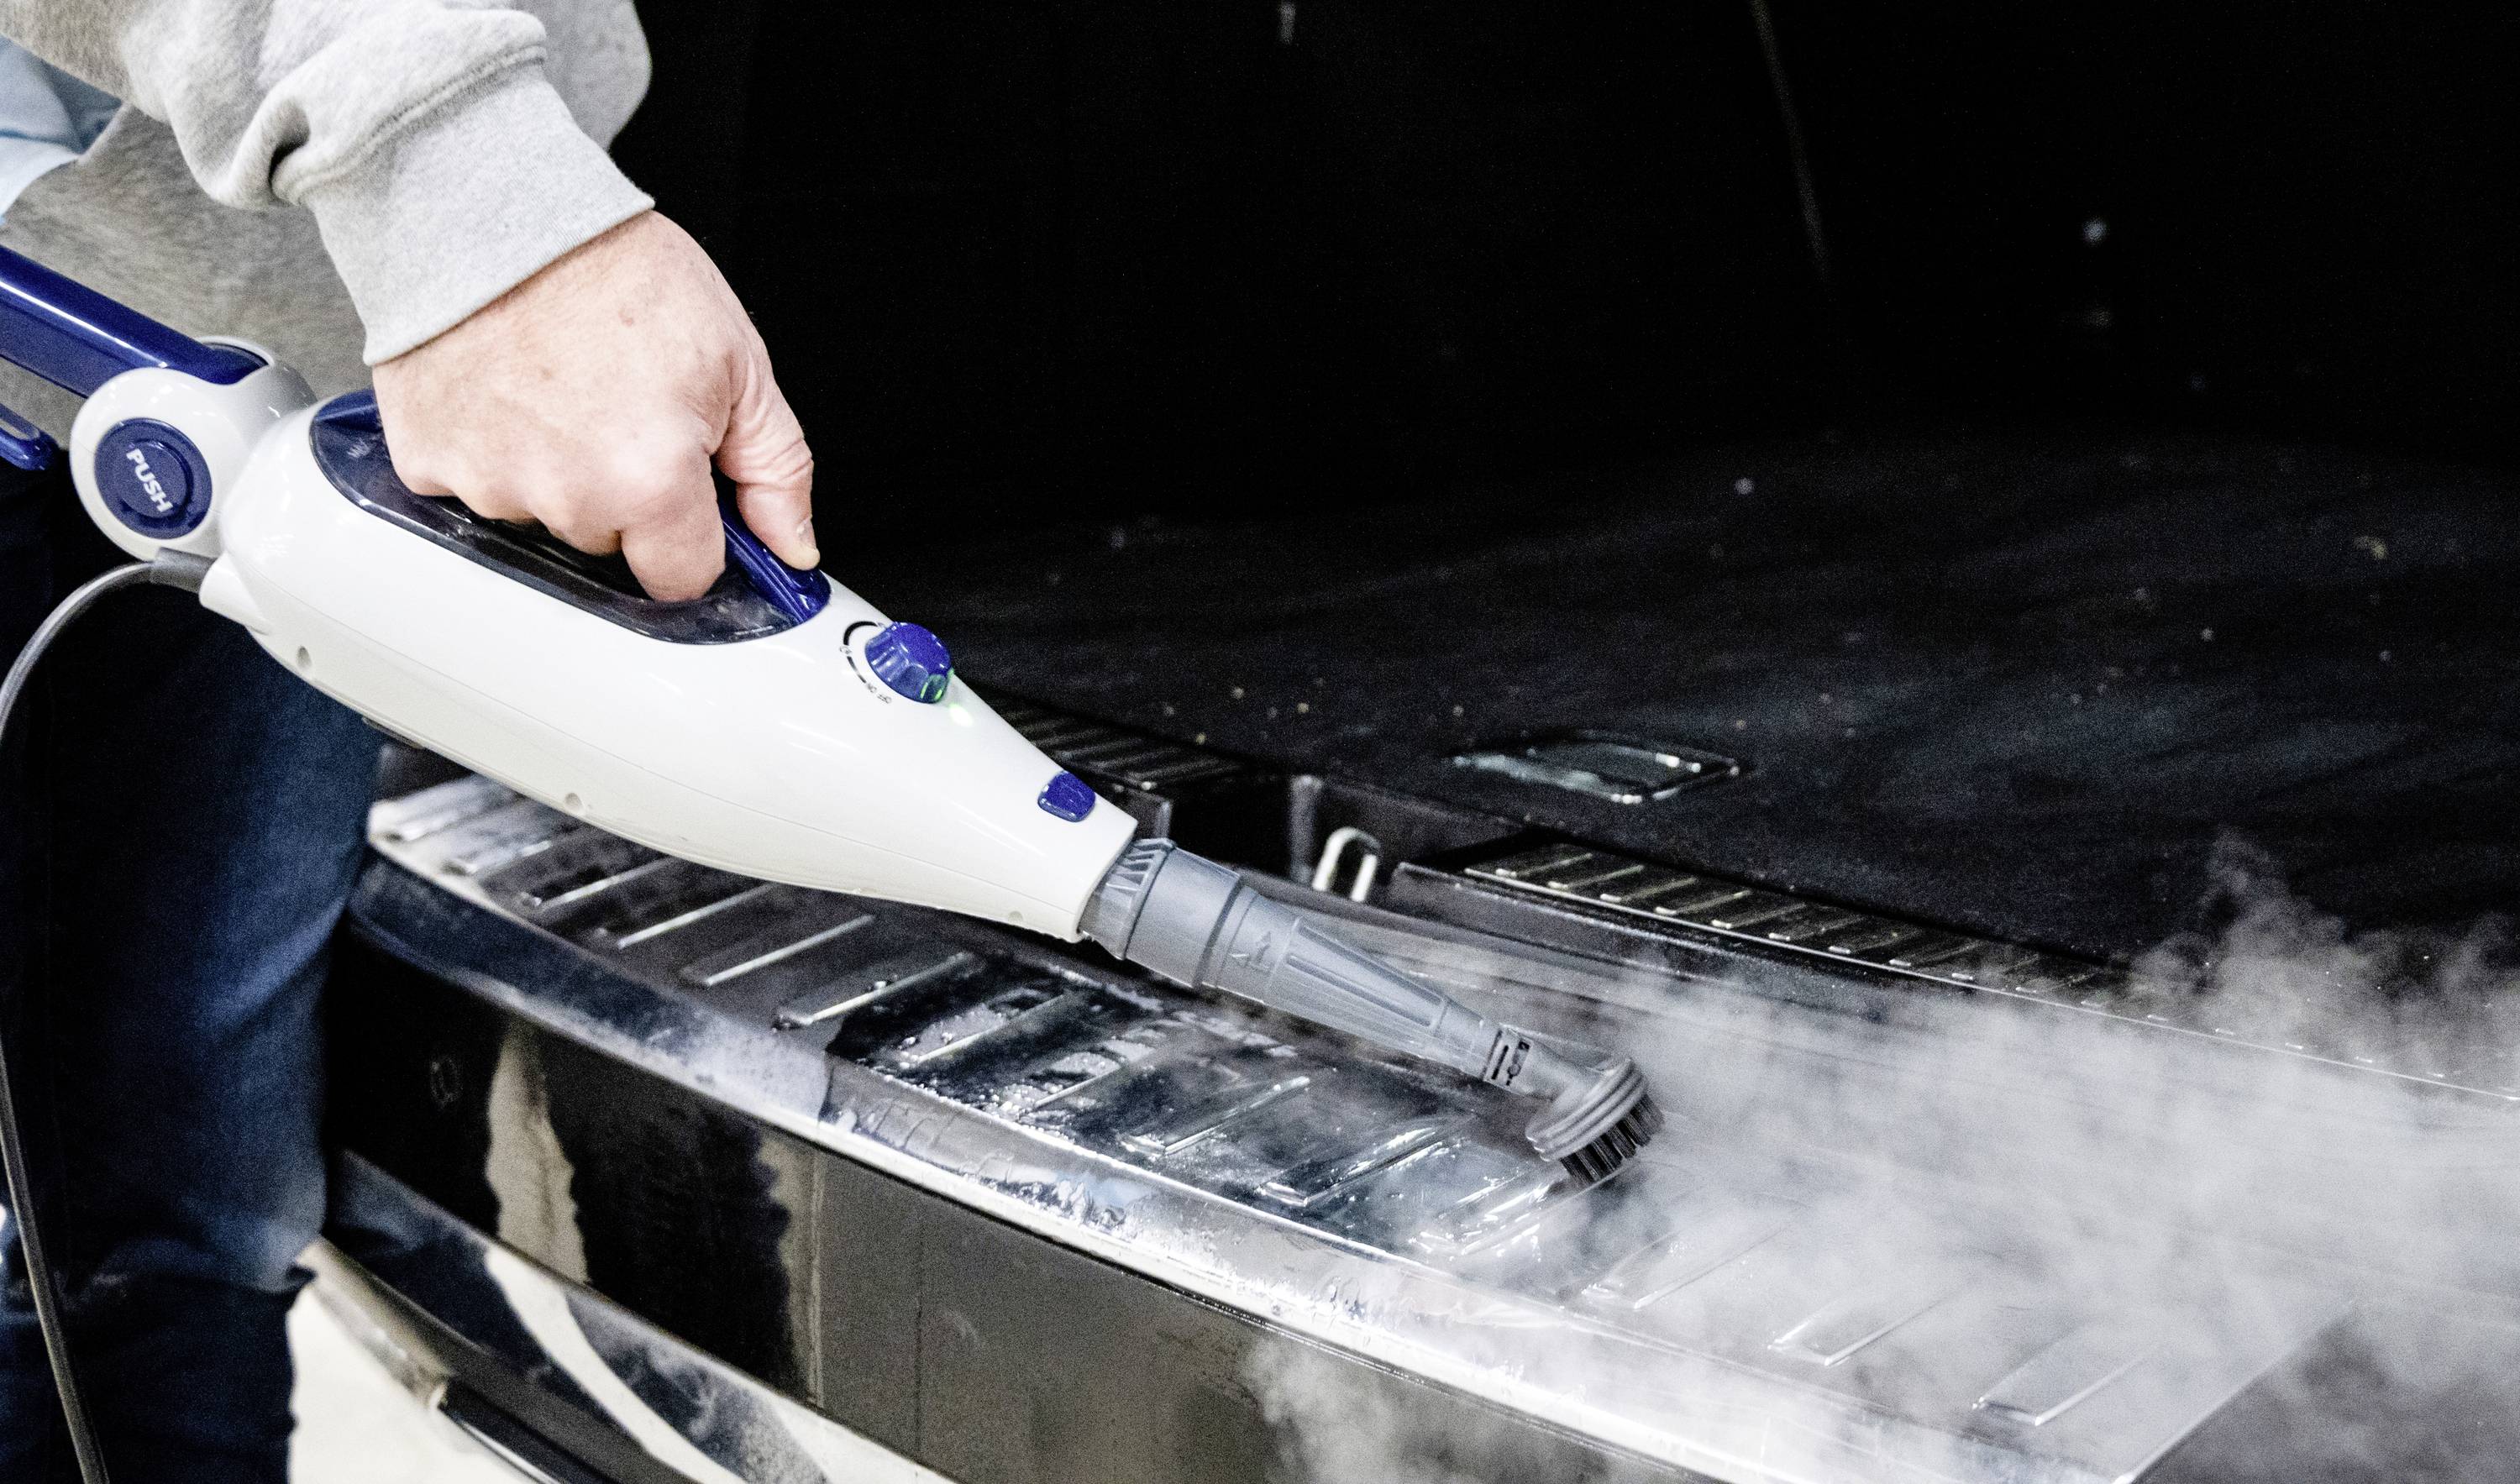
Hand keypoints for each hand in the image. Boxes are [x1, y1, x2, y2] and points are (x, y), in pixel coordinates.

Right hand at [371, 211, 815, 599]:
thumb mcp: (736, 359)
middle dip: (625, 495)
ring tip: (561, 387)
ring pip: (541, 518)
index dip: (693, 540)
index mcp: (650, 481)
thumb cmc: (613, 267)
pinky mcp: (426, 462)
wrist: (496, 205)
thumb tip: (789, 543)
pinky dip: (491, 451)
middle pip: (610, 545)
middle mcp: (566, 497)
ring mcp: (488, 484)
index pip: (683, 579)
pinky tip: (508, 391)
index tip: (689, 501)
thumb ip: (774, 468)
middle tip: (621, 407)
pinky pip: (474, 488)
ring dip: (555, 473)